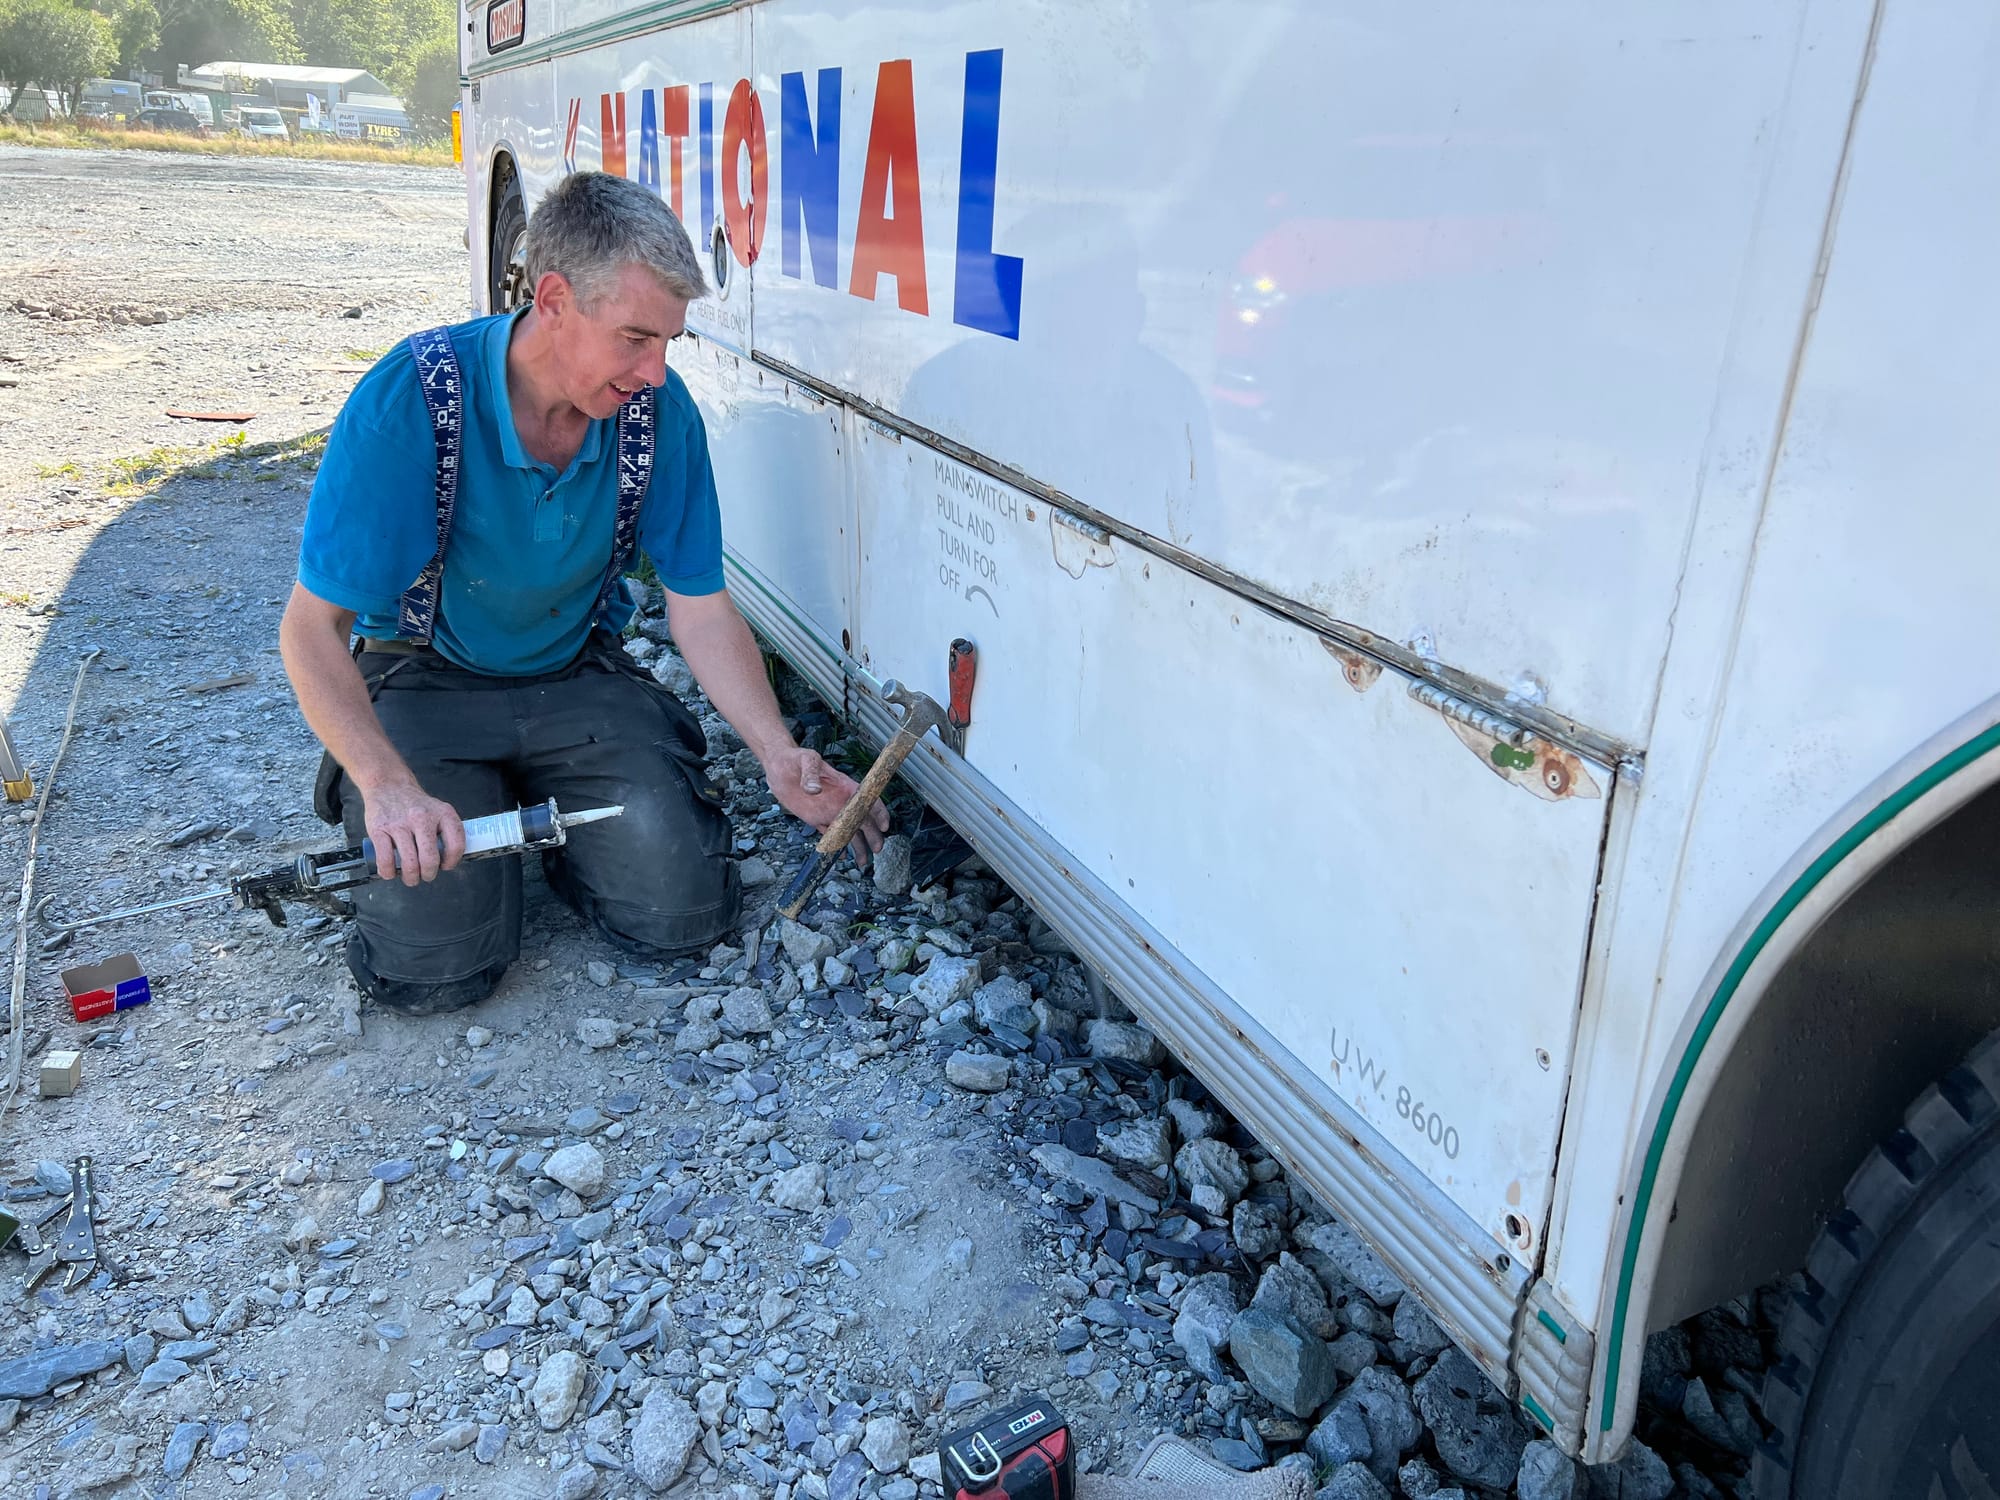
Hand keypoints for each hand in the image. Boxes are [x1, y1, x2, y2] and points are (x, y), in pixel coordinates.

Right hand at [360, 779, 465, 885]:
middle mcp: (422, 818)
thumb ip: (446, 831)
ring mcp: (400, 824)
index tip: (445, 865)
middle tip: (427, 875)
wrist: (389, 785)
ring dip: (411, 878)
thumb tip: (450, 860)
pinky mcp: (379, 830)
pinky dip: (388, 872)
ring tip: (411, 877)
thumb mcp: (438, 810)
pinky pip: (385, 860)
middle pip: (430, 859)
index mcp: (443, 813)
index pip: (456, 845)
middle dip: (429, 874)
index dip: (452, 861)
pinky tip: (390, 873)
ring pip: (409, 863)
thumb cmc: (415, 805)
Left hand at [764, 747, 889, 867]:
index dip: (879, 812)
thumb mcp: (806, 759)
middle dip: (872, 835)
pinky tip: (842, 857)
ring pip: (849, 832)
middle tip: (877, 849)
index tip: (884, 825)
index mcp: (845, 786)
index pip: (868, 800)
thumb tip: (813, 790)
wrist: (779, 767)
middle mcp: (842, 802)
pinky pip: (831, 836)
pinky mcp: (818, 819)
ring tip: (861, 862)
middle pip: (863, 821)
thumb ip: (810, 773)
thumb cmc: (796, 759)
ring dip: (858, 846)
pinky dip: (838, 847)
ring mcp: (831, 812)